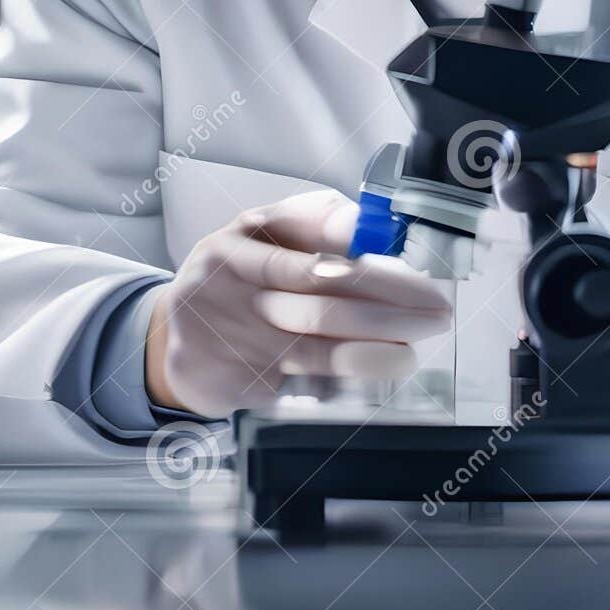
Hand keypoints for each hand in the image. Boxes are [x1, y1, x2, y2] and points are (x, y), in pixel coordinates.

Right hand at [143, 186, 450, 417]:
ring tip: (411, 351)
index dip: (357, 239)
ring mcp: (233, 333)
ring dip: (374, 350)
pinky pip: (303, 385)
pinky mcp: (236, 380)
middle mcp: (233, 279)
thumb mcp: (258, 238)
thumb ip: (314, 223)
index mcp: (242, 236)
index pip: (305, 229)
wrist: (174, 338)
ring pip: (316, 345)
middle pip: (320, 290)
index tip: (404, 250)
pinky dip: (344, 383)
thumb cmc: (238, 279)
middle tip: (435, 311)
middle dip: (389, 302)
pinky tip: (374, 374)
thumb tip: (379, 226)